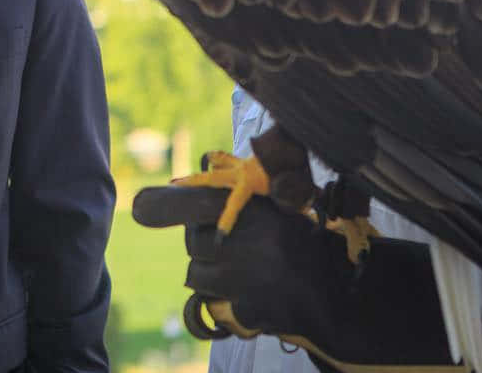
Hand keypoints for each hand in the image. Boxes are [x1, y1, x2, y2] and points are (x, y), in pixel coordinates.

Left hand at [132, 185, 458, 366]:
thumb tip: (197, 167)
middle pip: (194, 242)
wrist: (343, 296)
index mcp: (259, 211)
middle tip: (227, 243)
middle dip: (202, 242)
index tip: (138, 206)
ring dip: (209, 272)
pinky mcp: (248, 314)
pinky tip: (250, 292)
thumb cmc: (307, 241)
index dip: (165, 204)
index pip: (199, 203)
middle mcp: (252, 245)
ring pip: (197, 274)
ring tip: (240, 268)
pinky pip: (213, 304)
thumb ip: (242, 188)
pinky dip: (223, 300)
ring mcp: (249, 283)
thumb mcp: (283, 203)